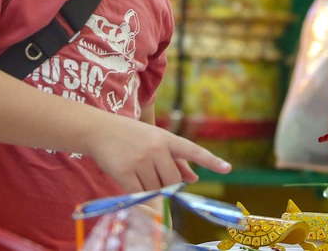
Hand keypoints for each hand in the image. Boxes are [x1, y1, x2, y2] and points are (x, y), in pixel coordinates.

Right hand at [87, 115, 230, 193]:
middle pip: (173, 181)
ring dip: (150, 189)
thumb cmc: (131, 136)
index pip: (192, 150)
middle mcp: (156, 148)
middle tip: (151, 174)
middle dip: (166, 184)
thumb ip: (176, 160)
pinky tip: (131, 184)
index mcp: (167, 138)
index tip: (227, 168)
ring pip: (156, 189)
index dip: (210, 160)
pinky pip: (140, 194)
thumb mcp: (155, 140)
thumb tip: (194, 179)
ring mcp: (140, 160)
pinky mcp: (124, 172)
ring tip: (137, 172)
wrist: (99, 130)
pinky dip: (139, 195)